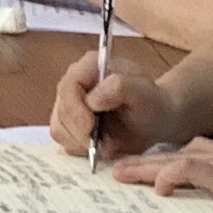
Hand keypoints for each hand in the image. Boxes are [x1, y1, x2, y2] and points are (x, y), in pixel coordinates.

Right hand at [51, 55, 181, 158]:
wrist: (154, 120)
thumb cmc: (151, 103)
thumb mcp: (144, 93)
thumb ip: (119, 88)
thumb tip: (91, 100)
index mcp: (90, 65)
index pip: (69, 85)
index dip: (75, 109)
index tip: (90, 128)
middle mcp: (74, 81)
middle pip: (62, 109)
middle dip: (80, 132)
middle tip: (103, 145)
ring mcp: (68, 102)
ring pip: (58, 126)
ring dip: (80, 142)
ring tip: (107, 145)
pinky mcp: (68, 122)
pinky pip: (62, 138)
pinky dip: (79, 147)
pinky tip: (99, 146)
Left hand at [115, 135, 212, 212]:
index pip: (189, 153)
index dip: (164, 160)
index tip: (143, 166)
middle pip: (173, 155)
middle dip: (144, 162)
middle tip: (117, 168)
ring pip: (175, 160)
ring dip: (146, 168)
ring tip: (121, 175)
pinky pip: (193, 171)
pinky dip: (172, 177)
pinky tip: (158, 188)